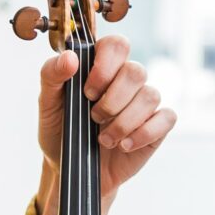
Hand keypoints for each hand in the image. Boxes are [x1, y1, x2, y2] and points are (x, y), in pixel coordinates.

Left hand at [37, 34, 173, 214]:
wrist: (72, 170)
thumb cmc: (61, 131)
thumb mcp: (48, 104)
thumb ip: (52, 75)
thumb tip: (70, 58)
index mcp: (102, 67)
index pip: (117, 45)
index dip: (106, 65)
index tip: (88, 91)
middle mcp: (126, 81)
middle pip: (136, 71)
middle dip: (113, 100)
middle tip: (93, 117)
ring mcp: (144, 103)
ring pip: (151, 95)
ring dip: (124, 121)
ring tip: (104, 139)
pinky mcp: (157, 126)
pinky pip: (166, 117)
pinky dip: (143, 133)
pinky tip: (124, 145)